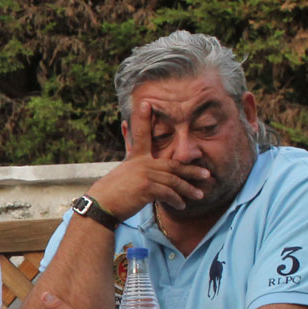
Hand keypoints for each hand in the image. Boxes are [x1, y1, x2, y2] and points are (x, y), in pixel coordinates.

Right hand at [88, 99, 210, 217]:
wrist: (101, 205)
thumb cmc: (112, 193)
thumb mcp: (122, 174)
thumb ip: (132, 165)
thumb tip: (132, 157)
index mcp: (136, 158)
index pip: (141, 134)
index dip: (143, 118)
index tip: (146, 103)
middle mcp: (141, 163)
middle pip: (173, 164)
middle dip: (191, 170)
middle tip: (206, 175)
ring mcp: (144, 174)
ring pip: (174, 180)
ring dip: (188, 189)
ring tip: (199, 195)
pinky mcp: (146, 187)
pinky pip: (168, 193)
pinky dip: (176, 200)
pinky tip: (181, 205)